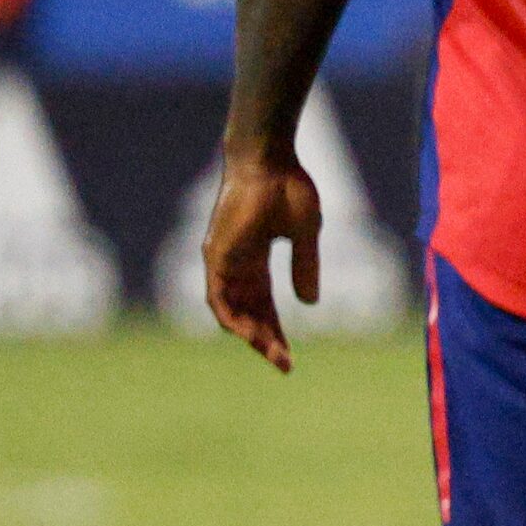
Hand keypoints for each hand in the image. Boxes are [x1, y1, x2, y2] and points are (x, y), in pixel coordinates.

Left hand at [202, 152, 321, 372]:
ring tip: (273, 354)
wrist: (269, 161)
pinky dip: (232, 318)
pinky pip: (218, 298)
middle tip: (284, 364)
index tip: (290, 356)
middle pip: (249, 314)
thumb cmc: (288, 188)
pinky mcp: (215, 256)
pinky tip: (249, 335)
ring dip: (251, 335)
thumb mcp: (305, 234)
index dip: (277, 330)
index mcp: (257, 259)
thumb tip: (309, 302)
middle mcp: (236, 265)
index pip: (264, 305)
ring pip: (232, 311)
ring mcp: (223, 262)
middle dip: (266, 340)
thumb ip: (305, 266)